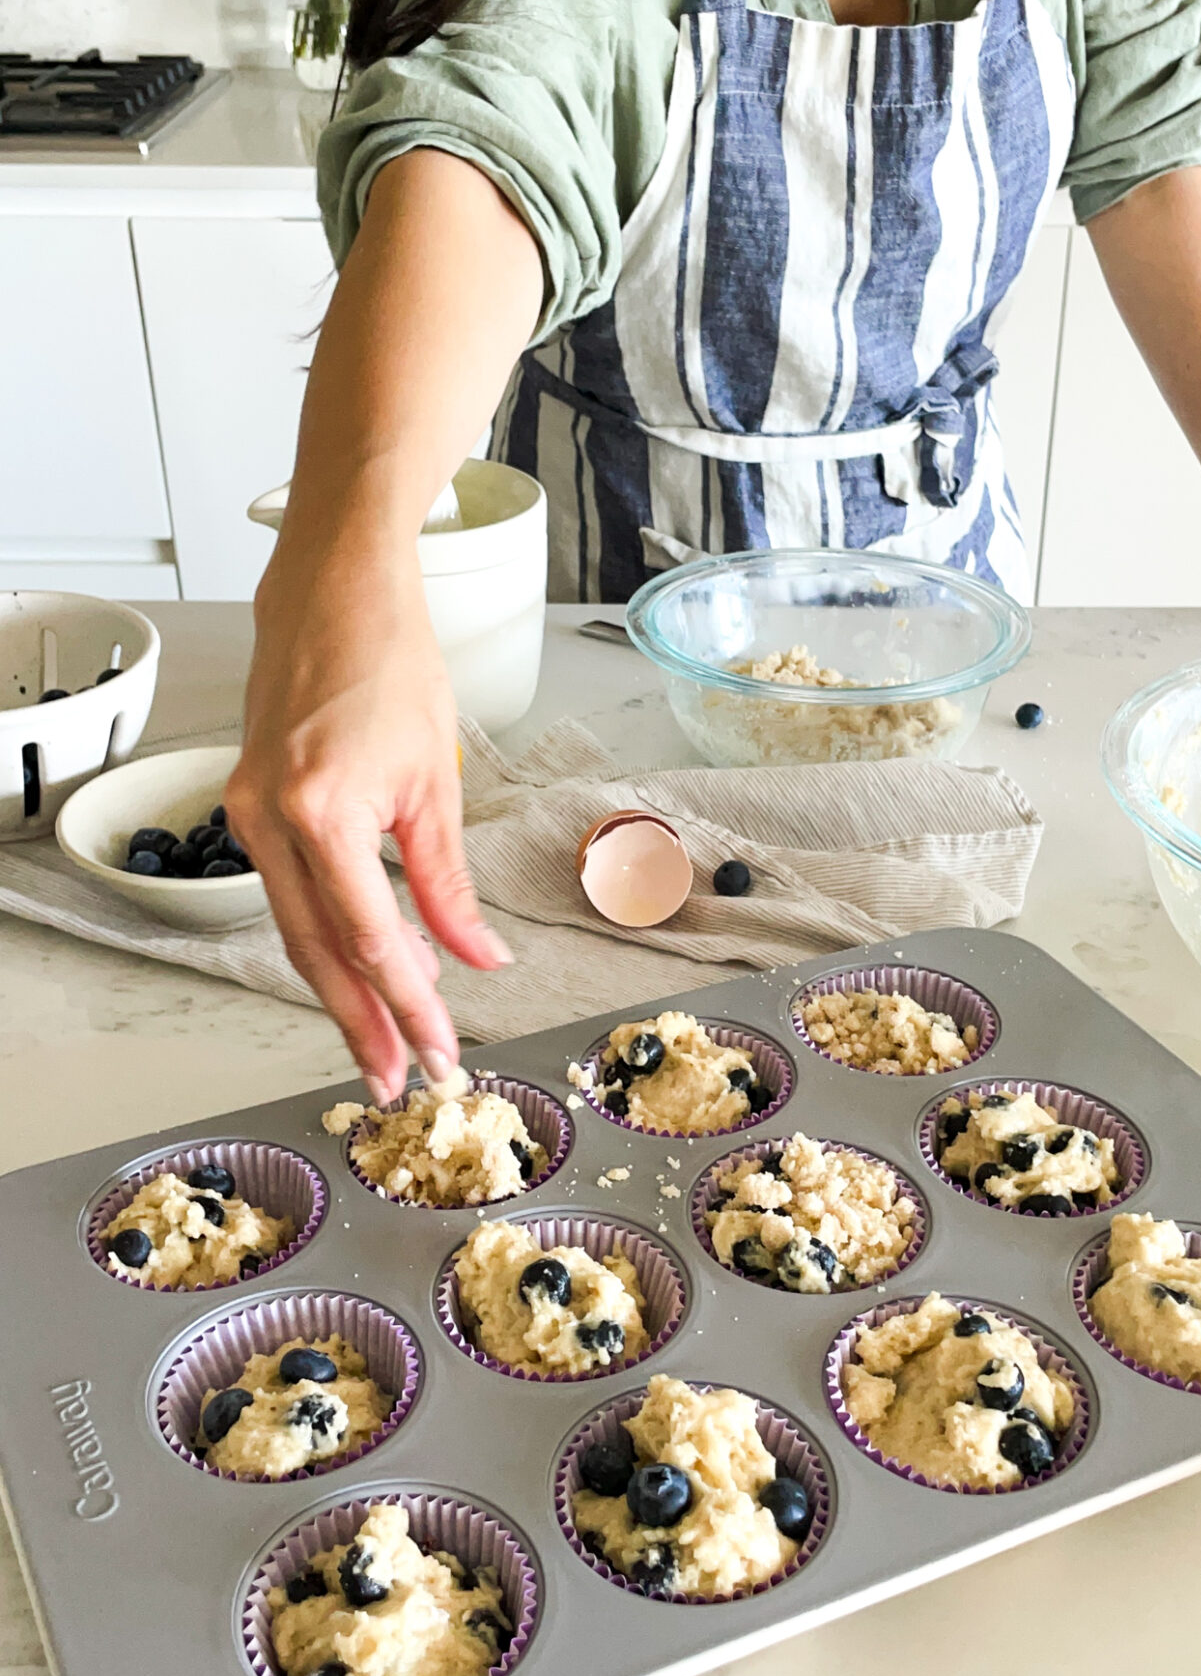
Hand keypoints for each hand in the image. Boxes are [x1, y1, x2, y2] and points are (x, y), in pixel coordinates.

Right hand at [226, 530, 510, 1103]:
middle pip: (317, 953)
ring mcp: (247, 814)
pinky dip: (321, 940)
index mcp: (322, 811)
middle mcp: (269, 820)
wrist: (331, 594)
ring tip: (380, 1047)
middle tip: (399, 1081)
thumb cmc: (389, 662)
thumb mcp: (435, 780)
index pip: (369, 938)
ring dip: (339, 993)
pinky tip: (356, 972)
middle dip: (363, 1024)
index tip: (440, 1051)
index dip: (408, 1004)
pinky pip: (286, 894)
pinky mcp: (246, 808)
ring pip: (295, 931)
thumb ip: (449, 883)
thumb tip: (479, 957)